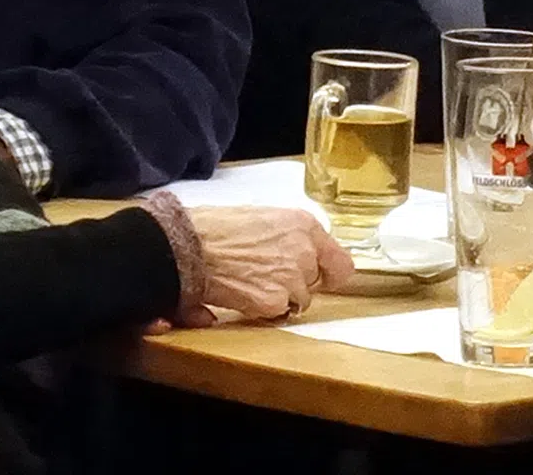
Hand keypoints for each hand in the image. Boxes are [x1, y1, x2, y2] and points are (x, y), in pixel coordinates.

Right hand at [186, 207, 354, 323]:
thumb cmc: (218, 228)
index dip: (329, 274)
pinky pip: (278, 313)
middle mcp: (305, 251)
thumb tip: (302, 257)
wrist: (192, 246)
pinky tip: (245, 293)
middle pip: (316, 283)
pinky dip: (264, 309)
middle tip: (267, 275)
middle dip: (297, 283)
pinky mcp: (275, 301)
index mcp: (304, 225)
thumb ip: (291, 238)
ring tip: (252, 282)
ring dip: (280, 298)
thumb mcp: (264, 218)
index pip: (341, 263)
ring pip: (298, 300)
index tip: (322, 278)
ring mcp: (292, 278)